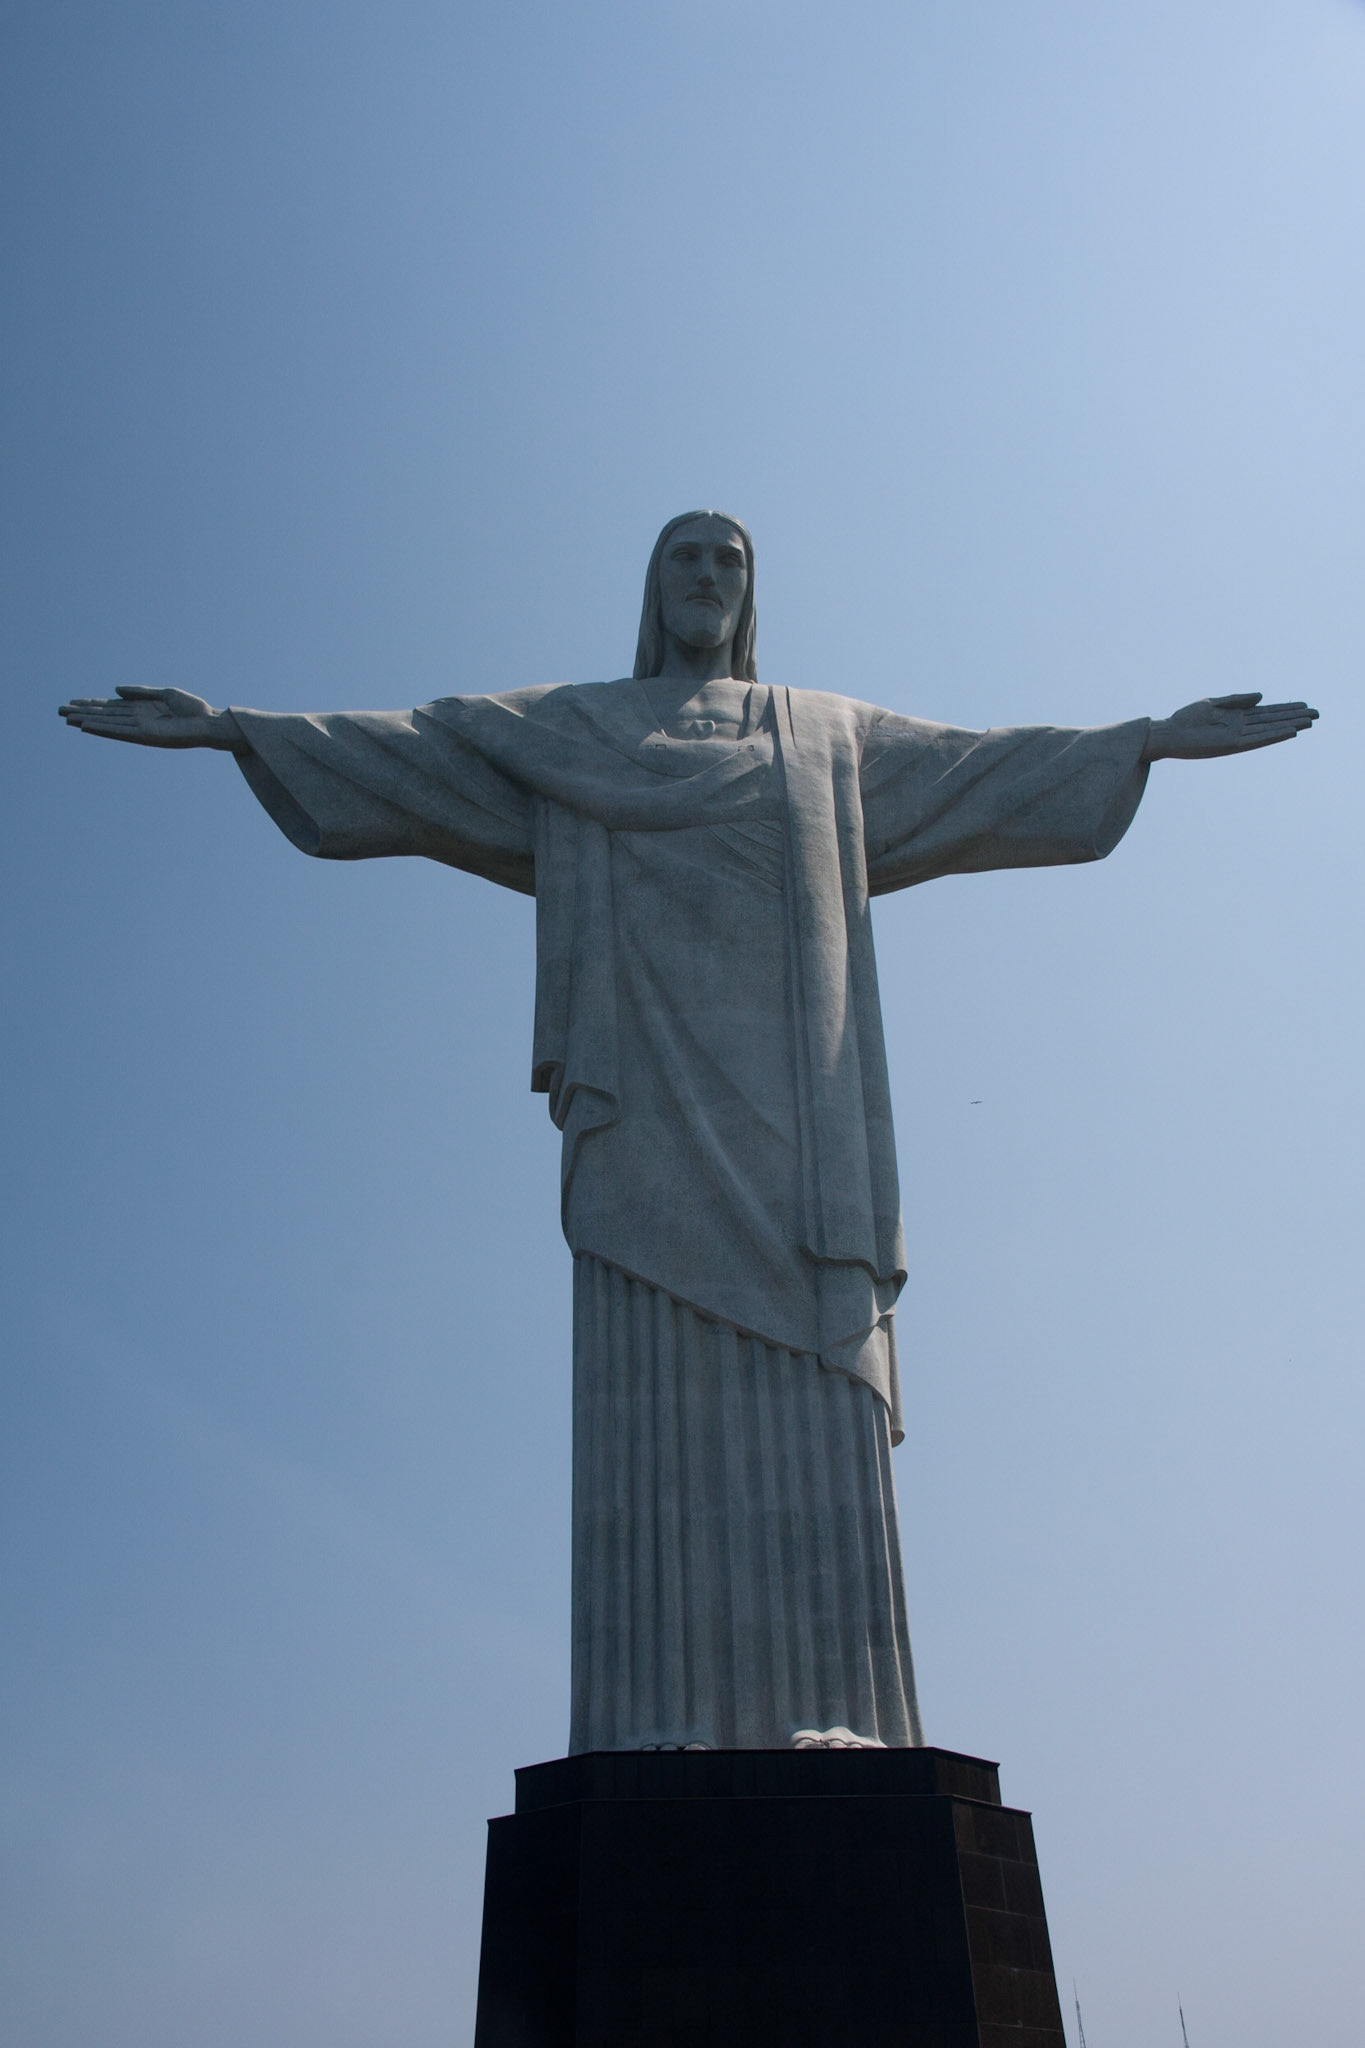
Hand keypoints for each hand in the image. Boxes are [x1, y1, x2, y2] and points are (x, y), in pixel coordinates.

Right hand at [58, 686, 243, 750]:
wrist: (210, 723)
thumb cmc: (193, 709)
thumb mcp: (165, 694)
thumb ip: (139, 692)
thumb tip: (115, 691)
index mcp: (142, 709)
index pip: (111, 707)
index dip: (91, 705)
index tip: (72, 702)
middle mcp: (138, 720)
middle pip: (104, 715)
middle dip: (82, 713)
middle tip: (58, 711)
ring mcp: (140, 729)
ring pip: (107, 724)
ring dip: (86, 721)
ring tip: (66, 719)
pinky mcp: (146, 736)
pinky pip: (120, 732)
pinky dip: (103, 729)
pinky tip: (87, 726)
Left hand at [1144, 692, 1318, 761]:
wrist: (1168, 734)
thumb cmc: (1186, 719)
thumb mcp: (1213, 703)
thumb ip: (1238, 700)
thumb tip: (1262, 696)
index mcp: (1236, 717)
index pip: (1267, 712)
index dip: (1286, 709)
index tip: (1304, 705)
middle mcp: (1240, 727)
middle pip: (1273, 720)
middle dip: (1294, 717)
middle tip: (1317, 714)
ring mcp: (1238, 737)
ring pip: (1270, 730)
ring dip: (1289, 726)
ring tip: (1309, 722)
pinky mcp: (1231, 745)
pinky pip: (1257, 740)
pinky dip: (1274, 735)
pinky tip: (1289, 731)